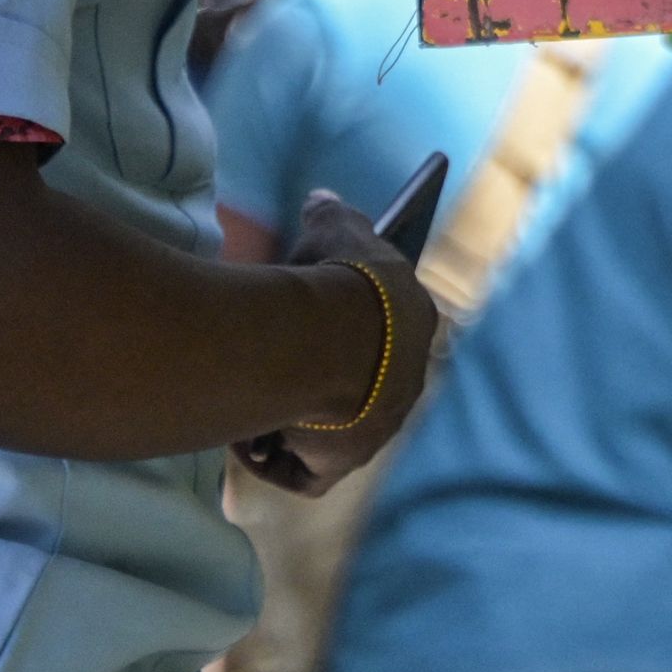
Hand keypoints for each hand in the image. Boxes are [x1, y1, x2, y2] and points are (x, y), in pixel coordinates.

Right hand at [241, 192, 440, 492]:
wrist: (317, 342)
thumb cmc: (334, 280)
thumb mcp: (334, 228)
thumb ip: (332, 215)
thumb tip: (322, 201)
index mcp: (417, 324)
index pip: (387, 328)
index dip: (348, 325)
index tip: (312, 321)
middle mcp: (408, 384)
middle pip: (360, 385)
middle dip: (321, 379)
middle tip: (279, 370)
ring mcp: (378, 429)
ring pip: (332, 430)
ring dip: (298, 420)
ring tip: (259, 406)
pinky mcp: (344, 464)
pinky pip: (309, 469)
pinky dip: (280, 458)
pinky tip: (254, 441)